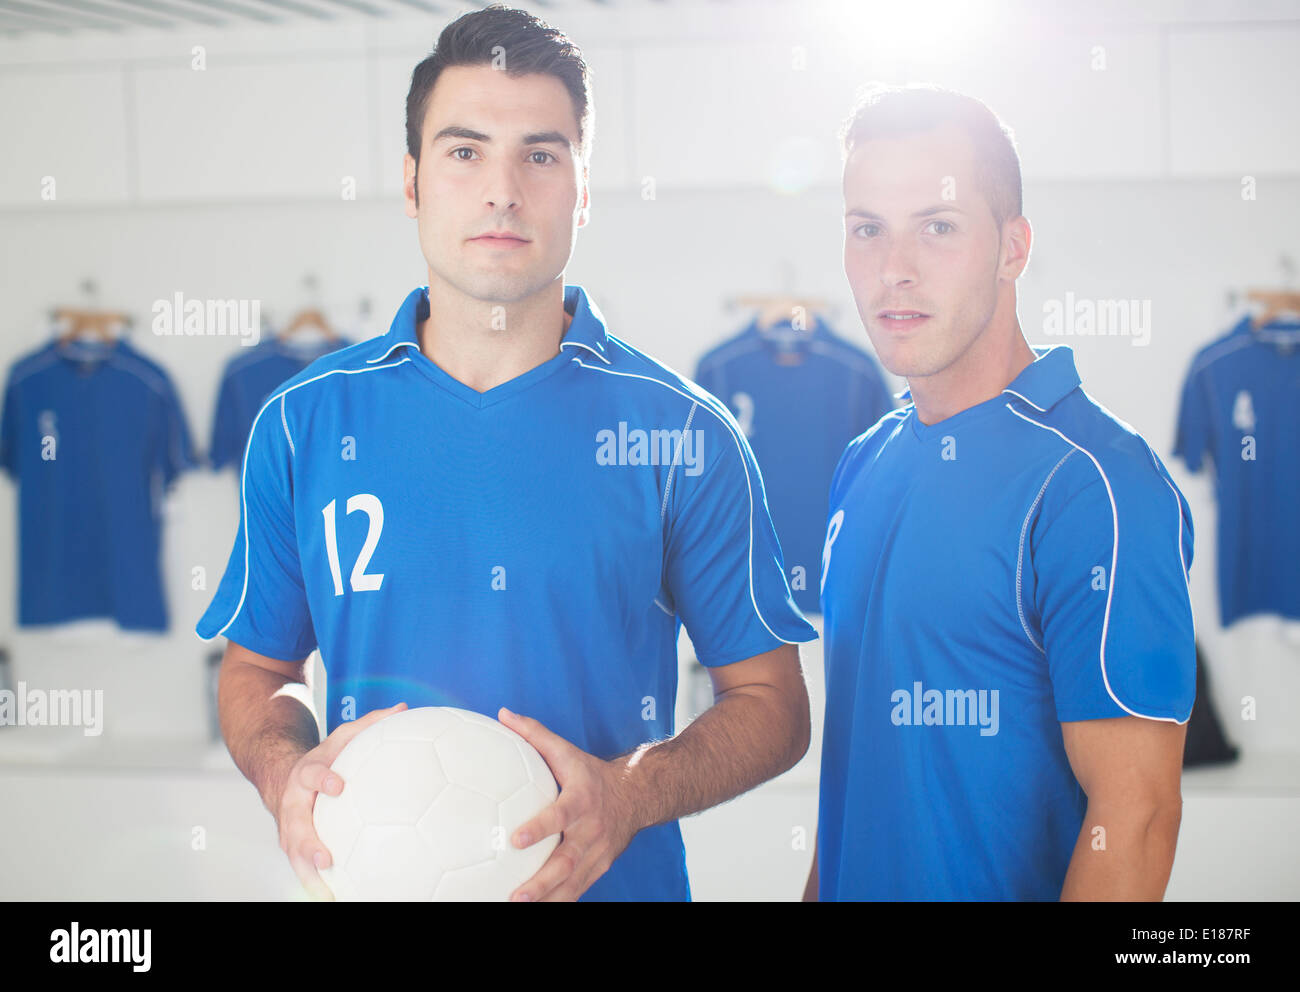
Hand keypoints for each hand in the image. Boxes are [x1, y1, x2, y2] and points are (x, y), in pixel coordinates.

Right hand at [275, 701, 407, 899]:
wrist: (284, 777)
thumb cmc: (325, 758)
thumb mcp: (342, 737)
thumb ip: (370, 724)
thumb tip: (403, 708)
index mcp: (306, 776)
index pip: (311, 775)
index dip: (322, 780)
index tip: (337, 785)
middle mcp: (293, 806)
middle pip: (295, 827)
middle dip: (308, 844)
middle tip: (326, 859)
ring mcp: (290, 830)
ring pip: (294, 856)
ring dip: (308, 876)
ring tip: (327, 894)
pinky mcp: (294, 848)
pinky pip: (303, 869)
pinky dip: (315, 886)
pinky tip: (336, 899)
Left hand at [498, 707, 641, 901]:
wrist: (637, 795)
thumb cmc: (592, 774)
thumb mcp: (566, 751)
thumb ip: (534, 734)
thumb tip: (503, 714)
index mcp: (581, 800)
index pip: (560, 816)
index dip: (539, 828)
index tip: (515, 840)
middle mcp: (591, 830)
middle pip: (568, 860)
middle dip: (543, 881)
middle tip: (516, 894)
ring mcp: (598, 853)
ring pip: (573, 882)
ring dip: (548, 898)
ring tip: (519, 907)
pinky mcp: (599, 868)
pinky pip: (578, 889)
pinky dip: (559, 901)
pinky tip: (536, 909)